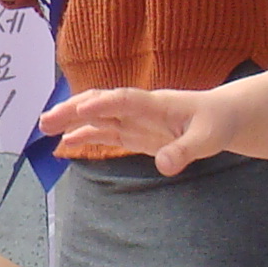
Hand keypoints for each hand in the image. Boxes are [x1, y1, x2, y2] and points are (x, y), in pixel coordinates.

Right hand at [43, 85, 230, 172]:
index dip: (103, 104)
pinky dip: (84, 136)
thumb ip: (185, 151)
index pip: (124, 100)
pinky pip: (105, 132)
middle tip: (46, 120)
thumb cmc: (217, 124)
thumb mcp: (208, 139)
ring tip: (45, 128)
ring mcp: (135, 121)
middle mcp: (140, 110)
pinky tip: (65, 145)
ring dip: (71, 120)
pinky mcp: (135, 134)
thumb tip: (163, 166)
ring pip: (97, 117)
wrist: (222, 117)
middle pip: (101, 104)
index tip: (80, 109)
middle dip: (73, 109)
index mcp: (157, 105)